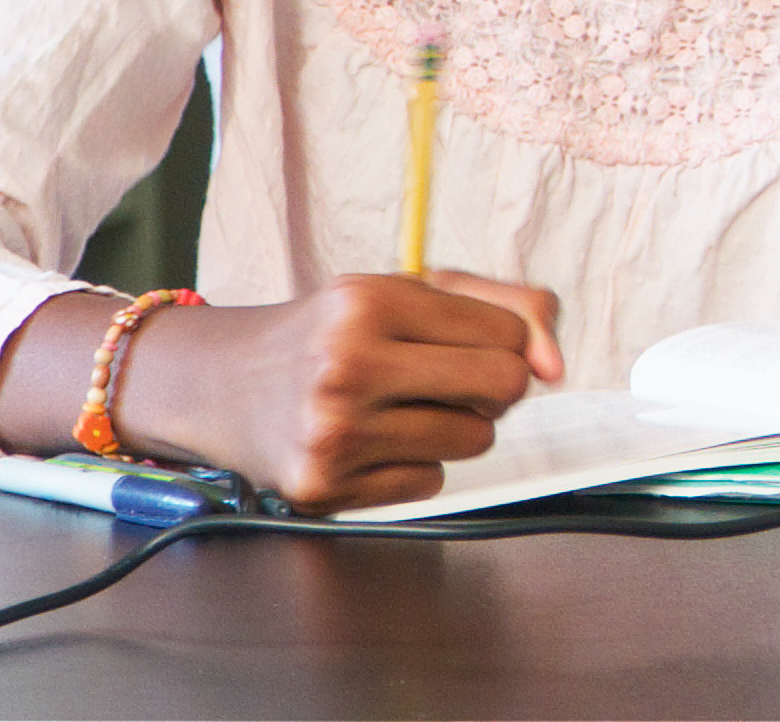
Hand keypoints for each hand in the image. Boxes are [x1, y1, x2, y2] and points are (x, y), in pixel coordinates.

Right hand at [116, 271, 565, 511]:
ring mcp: (331, 433)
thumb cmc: (334, 332)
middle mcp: (346, 366)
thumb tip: (557, 367)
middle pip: (503, 389)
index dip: (501, 342)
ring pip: (475, 440)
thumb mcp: (411, 291)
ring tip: (401, 406)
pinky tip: (369, 441)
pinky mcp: (322, 488)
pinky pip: (431, 482)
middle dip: (492, 386)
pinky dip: (413, 464)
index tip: (463, 342)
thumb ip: (508, 307)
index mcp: (369, 302)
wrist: (221, 384)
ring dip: (455, 426)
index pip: (509, 335)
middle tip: (445, 379)